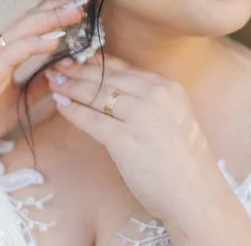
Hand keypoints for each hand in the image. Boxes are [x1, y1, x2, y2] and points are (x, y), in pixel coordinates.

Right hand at [0, 0, 90, 170]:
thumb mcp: (20, 99)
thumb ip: (40, 83)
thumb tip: (63, 70)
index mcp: (5, 51)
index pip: (34, 21)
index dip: (57, 4)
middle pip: (32, 18)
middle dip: (60, 3)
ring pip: (23, 30)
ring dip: (52, 18)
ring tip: (76, 11)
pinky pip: (11, 54)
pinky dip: (33, 44)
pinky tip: (54, 41)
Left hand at [45, 52, 209, 221]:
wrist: (196, 194)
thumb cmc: (184, 160)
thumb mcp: (174, 117)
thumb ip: (151, 100)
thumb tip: (118, 89)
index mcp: (168, 87)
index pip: (124, 68)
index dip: (98, 62)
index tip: (79, 57)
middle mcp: (155, 95)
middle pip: (108, 77)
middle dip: (79, 70)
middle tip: (58, 64)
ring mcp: (140, 115)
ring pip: (97, 94)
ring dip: (71, 86)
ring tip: (54, 81)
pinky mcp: (125, 139)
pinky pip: (91, 119)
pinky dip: (73, 111)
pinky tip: (60, 105)